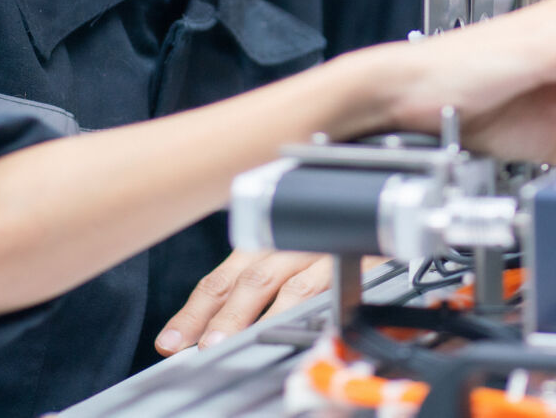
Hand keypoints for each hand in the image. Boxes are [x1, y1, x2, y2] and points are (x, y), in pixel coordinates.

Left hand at [154, 248, 344, 354]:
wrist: (383, 210)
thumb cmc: (334, 239)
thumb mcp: (290, 253)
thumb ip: (257, 283)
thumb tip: (214, 328)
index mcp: (269, 241)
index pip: (224, 277)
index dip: (196, 310)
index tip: (172, 340)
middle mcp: (292, 242)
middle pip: (251, 280)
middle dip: (221, 316)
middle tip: (198, 345)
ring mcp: (325, 252)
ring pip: (288, 287)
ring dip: (257, 318)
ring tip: (231, 343)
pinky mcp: (357, 264)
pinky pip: (331, 289)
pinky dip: (308, 312)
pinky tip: (291, 331)